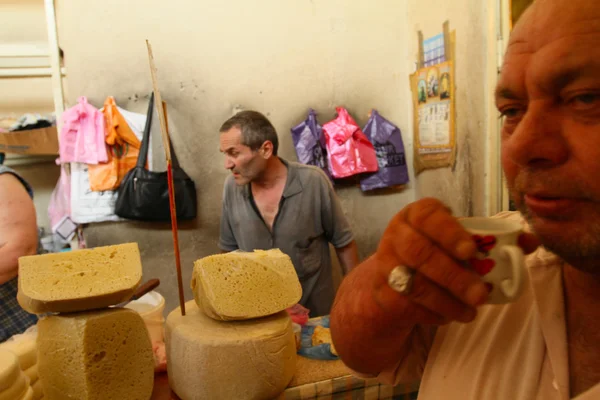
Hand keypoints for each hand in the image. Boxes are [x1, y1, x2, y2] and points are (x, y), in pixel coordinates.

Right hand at [370, 198, 539, 325]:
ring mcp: (386, 264)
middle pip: (420, 253)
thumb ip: (494, 239)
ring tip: (471, 312)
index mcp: (417, 215)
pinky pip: (409, 305)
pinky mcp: (382, 291)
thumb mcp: (458, 239)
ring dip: (446, 301)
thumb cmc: (436, 251)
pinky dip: (433, 313)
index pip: (428, 216)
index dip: (449, 233)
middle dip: (453, 276)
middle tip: (480, 294)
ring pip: (414, 283)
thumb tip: (529, 241)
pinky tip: (449, 315)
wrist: (394, 277)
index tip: (471, 251)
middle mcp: (397, 235)